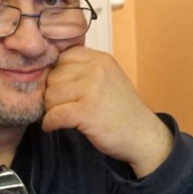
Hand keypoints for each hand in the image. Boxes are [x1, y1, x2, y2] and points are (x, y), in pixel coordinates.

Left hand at [41, 46, 172, 176]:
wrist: (143, 136)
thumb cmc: (123, 111)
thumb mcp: (109, 79)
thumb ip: (86, 70)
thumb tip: (49, 71)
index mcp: (100, 59)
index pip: (62, 56)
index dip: (56, 74)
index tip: (61, 90)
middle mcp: (96, 69)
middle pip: (54, 76)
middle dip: (53, 93)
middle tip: (60, 107)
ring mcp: (92, 89)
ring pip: (51, 94)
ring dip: (50, 109)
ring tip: (60, 117)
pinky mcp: (86, 112)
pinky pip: (54, 114)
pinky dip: (50, 122)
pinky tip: (53, 126)